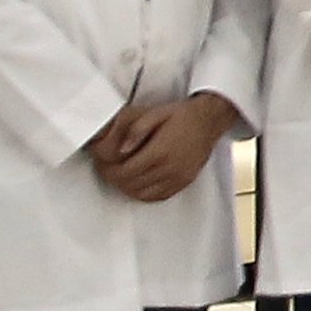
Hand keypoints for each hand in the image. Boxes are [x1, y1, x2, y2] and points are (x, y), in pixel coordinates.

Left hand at [86, 93, 235, 205]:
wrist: (209, 121)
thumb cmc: (181, 115)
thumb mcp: (154, 113)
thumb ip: (135, 130)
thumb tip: (120, 149)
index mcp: (160, 151)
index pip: (124, 171)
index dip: (107, 169)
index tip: (101, 163)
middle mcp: (169, 168)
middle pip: (130, 184)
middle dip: (113, 178)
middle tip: (106, 169)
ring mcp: (178, 178)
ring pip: (142, 193)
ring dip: (126, 186)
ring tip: (120, 175)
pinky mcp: (183, 182)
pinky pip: (157, 197)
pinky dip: (143, 193)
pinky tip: (137, 183)